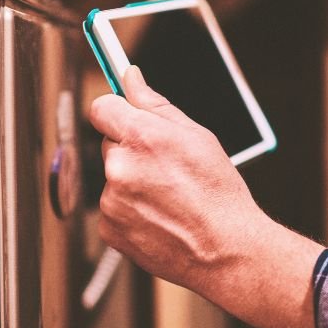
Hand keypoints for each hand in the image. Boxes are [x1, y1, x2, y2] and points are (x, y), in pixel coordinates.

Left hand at [88, 65, 271, 294]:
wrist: (225, 250)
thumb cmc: (218, 194)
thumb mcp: (197, 137)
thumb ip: (155, 104)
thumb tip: (131, 78)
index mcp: (141, 137)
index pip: (102, 108)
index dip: (116, 111)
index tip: (125, 117)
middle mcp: (120, 167)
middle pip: (110, 144)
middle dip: (132, 151)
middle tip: (166, 168)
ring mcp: (111, 201)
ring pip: (113, 179)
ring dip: (132, 183)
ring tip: (169, 198)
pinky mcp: (109, 228)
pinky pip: (113, 209)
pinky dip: (130, 211)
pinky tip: (160, 216)